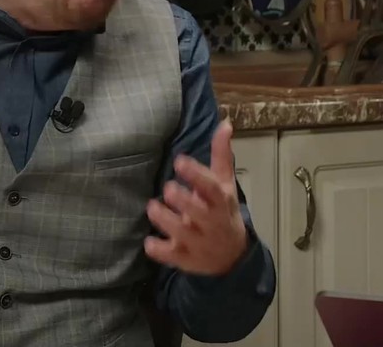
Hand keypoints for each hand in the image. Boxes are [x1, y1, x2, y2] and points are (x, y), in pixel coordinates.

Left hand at [144, 119, 247, 275]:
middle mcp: (211, 223)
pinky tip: (150, 242)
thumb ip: (221, 155)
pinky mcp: (184, 258)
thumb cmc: (223, 211)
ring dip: (165, 220)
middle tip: (167, 187)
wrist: (232, 257)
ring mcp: (198, 242)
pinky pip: (170, 256)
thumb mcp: (225, 184)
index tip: (180, 160)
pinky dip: (159, 250)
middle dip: (182, 200)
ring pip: (181, 233)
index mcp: (221, 202)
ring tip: (152, 207)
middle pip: (198, 212)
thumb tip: (225, 123)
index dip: (196, 175)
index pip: (212, 188)